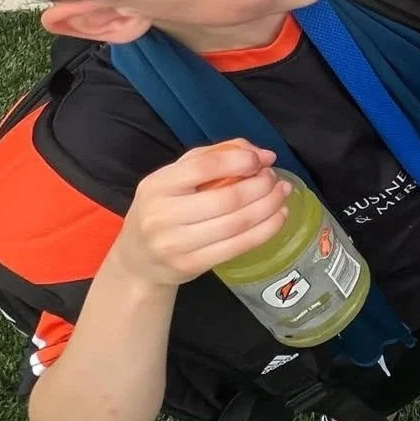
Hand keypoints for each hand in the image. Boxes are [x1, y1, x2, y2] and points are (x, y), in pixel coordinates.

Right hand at [109, 143, 290, 287]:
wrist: (137, 259)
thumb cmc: (164, 206)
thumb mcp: (179, 174)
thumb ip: (218, 154)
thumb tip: (263, 154)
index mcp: (158, 185)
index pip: (206, 165)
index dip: (242, 160)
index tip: (263, 159)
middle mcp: (163, 215)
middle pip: (228, 198)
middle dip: (262, 185)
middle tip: (275, 178)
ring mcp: (176, 244)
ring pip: (237, 223)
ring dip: (269, 206)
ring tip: (282, 194)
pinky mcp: (190, 266)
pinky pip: (237, 246)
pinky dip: (265, 230)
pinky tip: (278, 217)